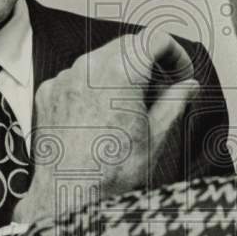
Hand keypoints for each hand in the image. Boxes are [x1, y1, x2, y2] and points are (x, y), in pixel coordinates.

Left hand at [14, 29, 198, 223]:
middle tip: (162, 90)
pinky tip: (99, 117)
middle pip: (127, 45)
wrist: (68, 196)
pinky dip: (92, 88)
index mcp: (121, 71)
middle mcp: (88, 67)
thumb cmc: (110, 171)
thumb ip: (175, 102)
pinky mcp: (47, 93)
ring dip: (119, 74)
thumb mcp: (155, 135)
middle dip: (149, 62)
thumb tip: (189, 86)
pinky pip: (75, 78)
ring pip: (99, 61)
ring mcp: (64, 79)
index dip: (175, 53)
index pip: (154, 39)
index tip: (181, 74)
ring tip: (129, 108)